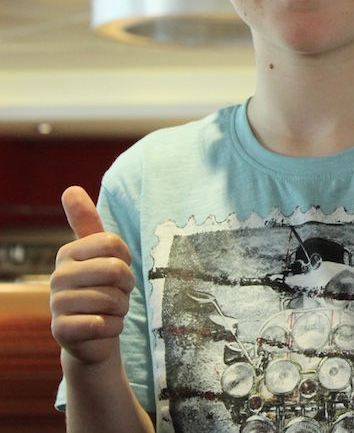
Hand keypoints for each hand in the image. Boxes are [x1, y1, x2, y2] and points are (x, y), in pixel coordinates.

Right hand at [49, 186, 133, 365]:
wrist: (93, 334)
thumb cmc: (102, 287)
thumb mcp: (99, 252)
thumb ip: (87, 222)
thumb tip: (70, 188)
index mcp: (68, 252)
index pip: (113, 243)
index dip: (126, 259)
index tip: (119, 268)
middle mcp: (58, 276)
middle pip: (115, 270)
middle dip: (127, 286)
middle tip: (118, 293)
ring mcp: (57, 304)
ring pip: (112, 300)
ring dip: (121, 308)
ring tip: (109, 310)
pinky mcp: (62, 331)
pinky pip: (104, 325)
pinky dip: (113, 327)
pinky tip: (103, 327)